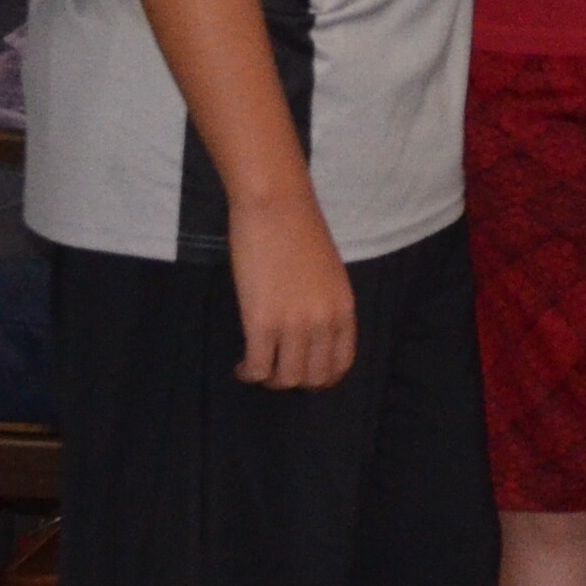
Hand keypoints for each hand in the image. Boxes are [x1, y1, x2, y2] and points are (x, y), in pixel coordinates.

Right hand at [227, 192, 359, 389]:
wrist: (276, 204)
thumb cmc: (299, 229)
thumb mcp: (329, 273)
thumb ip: (324, 305)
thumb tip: (311, 332)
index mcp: (344, 309)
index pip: (341, 363)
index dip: (321, 377)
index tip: (305, 374)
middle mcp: (324, 323)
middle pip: (313, 378)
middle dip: (294, 381)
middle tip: (276, 370)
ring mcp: (294, 325)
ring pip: (285, 379)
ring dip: (269, 379)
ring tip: (256, 367)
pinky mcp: (262, 323)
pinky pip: (258, 368)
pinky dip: (248, 373)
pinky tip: (241, 366)